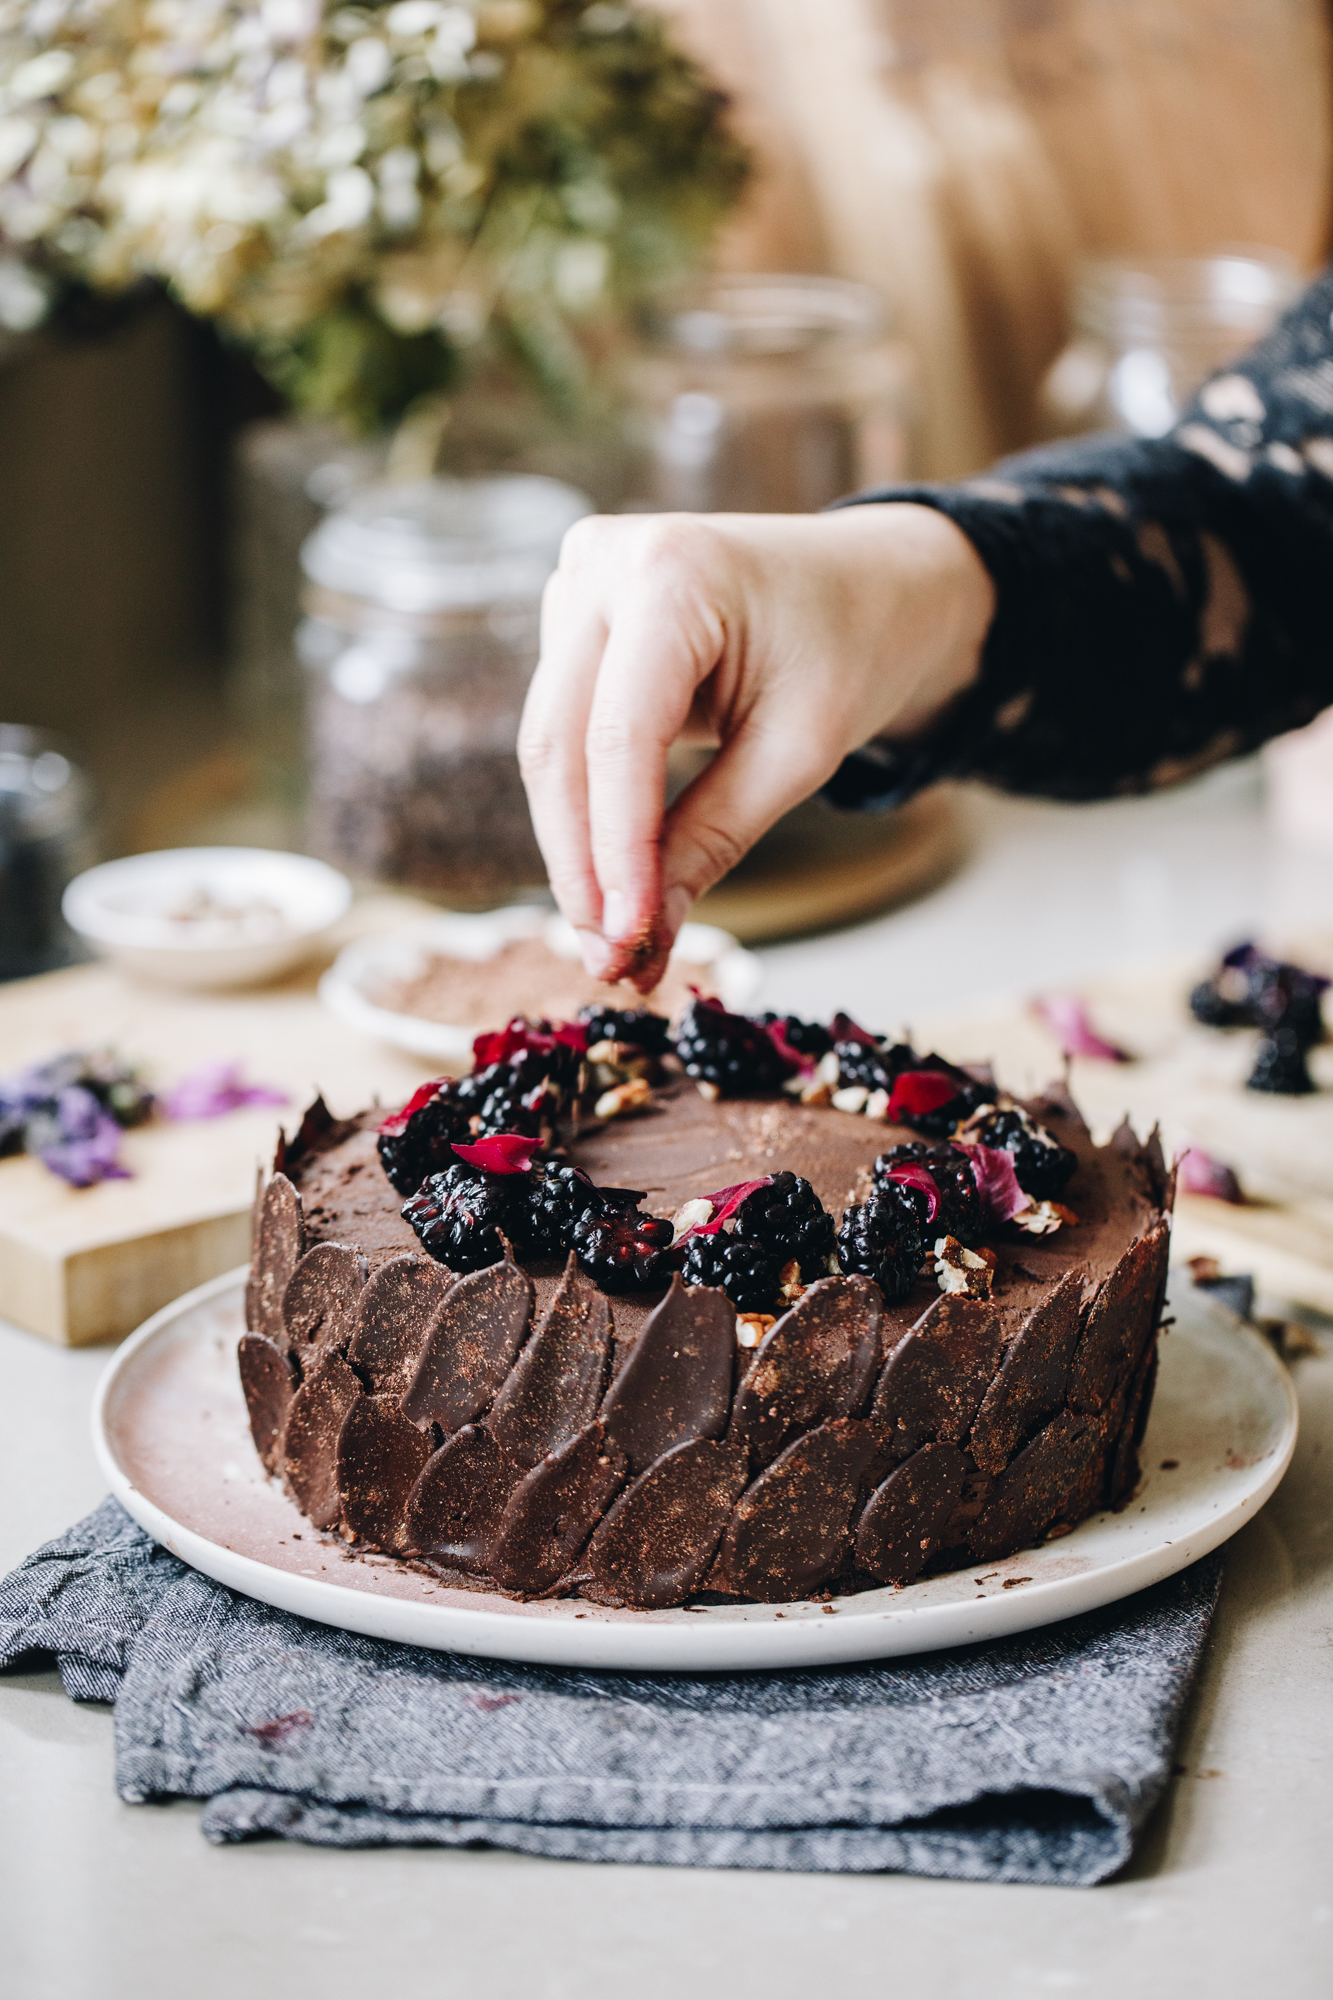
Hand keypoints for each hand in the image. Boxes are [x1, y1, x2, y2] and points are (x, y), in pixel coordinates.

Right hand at [518, 503, 993, 990]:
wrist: (866, 582)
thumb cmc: (849, 647)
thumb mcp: (798, 751)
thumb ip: (712, 840)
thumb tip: (644, 939)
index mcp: (673, 573)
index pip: (619, 738)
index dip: (616, 851)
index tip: (628, 942)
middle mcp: (604, 563)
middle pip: (559, 744)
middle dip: (582, 866)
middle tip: (610, 961)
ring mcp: (578, 581)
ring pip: (549, 745)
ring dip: (575, 848)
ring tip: (613, 938)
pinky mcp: (572, 616)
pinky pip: (563, 729)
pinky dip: (586, 808)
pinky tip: (611, 877)